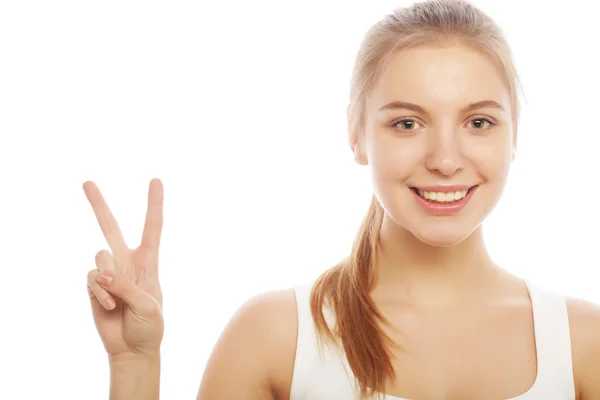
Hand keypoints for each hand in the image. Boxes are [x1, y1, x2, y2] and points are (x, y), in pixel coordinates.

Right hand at [83, 178, 164, 359]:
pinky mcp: (94, 286)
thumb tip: (101, 273)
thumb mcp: (148, 306)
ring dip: (108, 280)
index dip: (154, 204)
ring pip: (100, 257)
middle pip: (111, 228)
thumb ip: (126, 286)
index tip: (156, 180)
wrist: (132, 349)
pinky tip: (109, 306)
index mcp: (149, 262)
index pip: (152, 227)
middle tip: (86, 182)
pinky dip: (99, 292)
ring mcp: (109, 273)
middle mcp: (127, 262)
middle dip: (98, 205)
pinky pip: (91, 278)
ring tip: (117, 301)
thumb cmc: (150, 327)